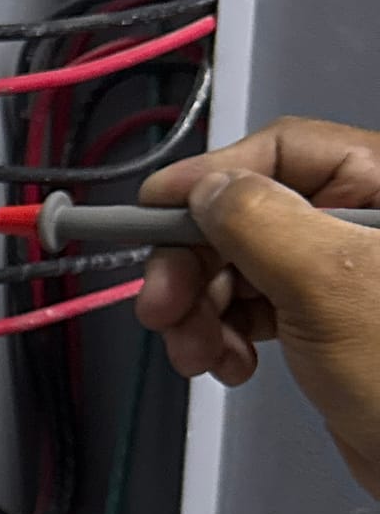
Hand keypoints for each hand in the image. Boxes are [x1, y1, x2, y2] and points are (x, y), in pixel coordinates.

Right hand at [136, 116, 379, 496]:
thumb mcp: (333, 284)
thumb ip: (260, 222)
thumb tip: (208, 190)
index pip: (283, 151)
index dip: (212, 180)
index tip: (154, 211)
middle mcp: (366, 223)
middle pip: (250, 212)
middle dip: (195, 262)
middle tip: (163, 305)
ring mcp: (346, 275)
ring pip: (242, 264)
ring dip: (202, 308)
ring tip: (197, 352)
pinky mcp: (330, 323)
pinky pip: (255, 309)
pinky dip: (225, 335)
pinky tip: (228, 363)